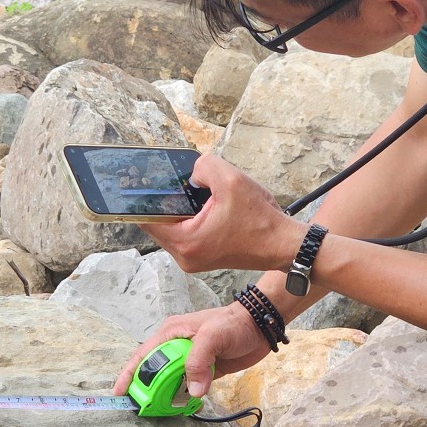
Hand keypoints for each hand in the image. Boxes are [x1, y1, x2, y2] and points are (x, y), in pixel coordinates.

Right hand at [112, 304, 271, 398]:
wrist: (261, 325)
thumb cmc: (234, 323)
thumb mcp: (213, 336)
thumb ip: (198, 361)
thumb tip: (193, 391)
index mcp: (171, 333)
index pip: (143, 355)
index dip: (130, 374)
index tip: (120, 393)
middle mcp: (176, 346)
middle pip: (153, 371)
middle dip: (147, 390)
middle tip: (143, 408)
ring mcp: (189, 359)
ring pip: (170, 381)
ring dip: (166, 396)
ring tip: (161, 411)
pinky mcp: (204, 371)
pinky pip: (188, 387)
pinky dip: (184, 398)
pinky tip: (184, 408)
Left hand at [139, 155, 305, 273]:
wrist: (283, 245)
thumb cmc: (261, 219)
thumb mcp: (232, 180)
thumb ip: (204, 166)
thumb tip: (192, 172)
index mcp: (186, 241)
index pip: (145, 218)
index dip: (143, 197)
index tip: (145, 181)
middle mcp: (184, 256)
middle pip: (157, 223)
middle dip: (166, 201)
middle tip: (177, 182)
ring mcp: (193, 260)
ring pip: (172, 228)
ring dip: (180, 210)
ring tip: (198, 194)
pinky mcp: (202, 258)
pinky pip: (185, 234)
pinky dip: (190, 219)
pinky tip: (206, 206)